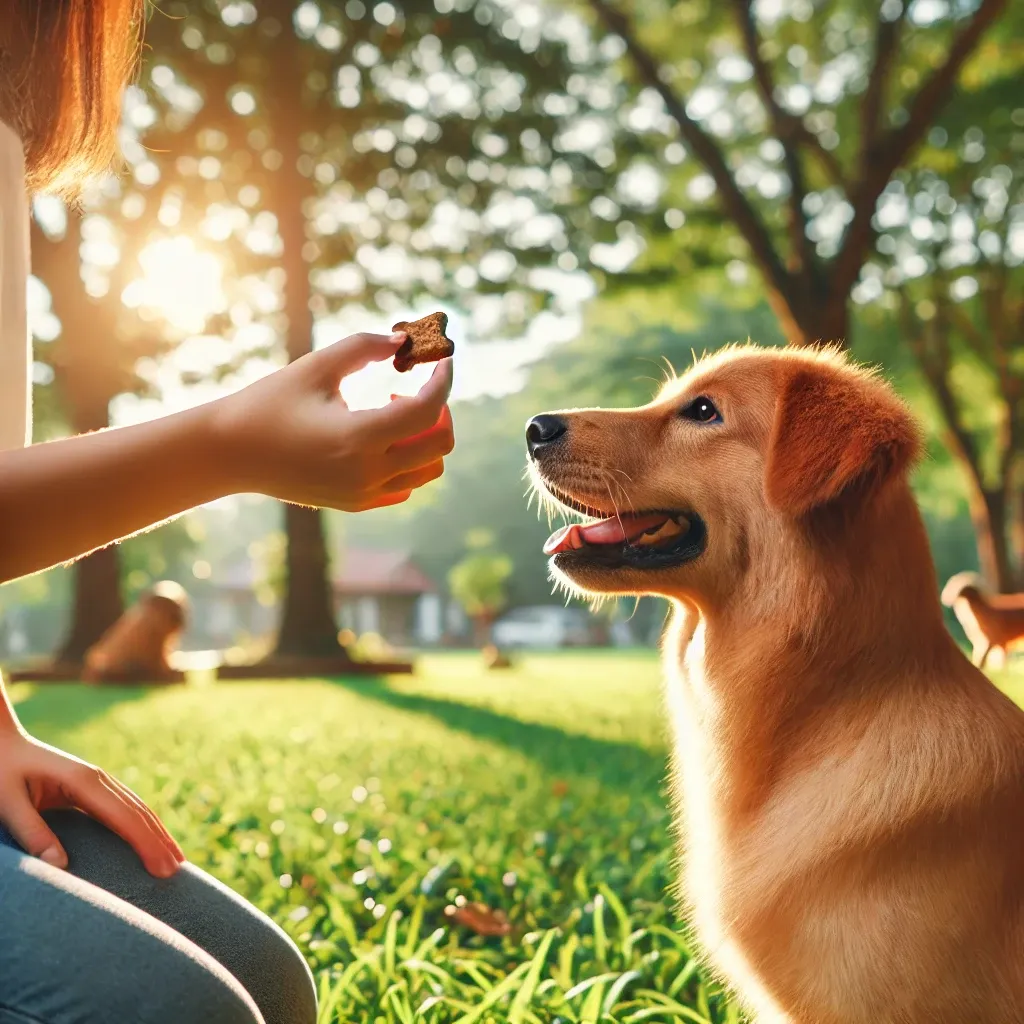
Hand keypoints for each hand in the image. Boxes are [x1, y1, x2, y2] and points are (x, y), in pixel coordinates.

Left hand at [0, 726, 183, 876]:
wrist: (0, 743)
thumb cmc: (0, 772)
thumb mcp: (7, 803)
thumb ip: (32, 831)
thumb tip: (60, 866)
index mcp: (83, 781)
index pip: (124, 817)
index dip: (146, 843)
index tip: (162, 868)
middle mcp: (98, 778)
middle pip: (139, 811)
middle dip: (160, 841)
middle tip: (177, 872)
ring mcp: (98, 780)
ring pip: (137, 808)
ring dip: (158, 833)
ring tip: (175, 859)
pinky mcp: (92, 787)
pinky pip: (126, 808)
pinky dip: (144, 825)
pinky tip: (152, 838)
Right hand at [211, 332, 454, 510]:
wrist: (232, 453)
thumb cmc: (271, 402)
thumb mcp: (317, 366)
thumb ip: (365, 347)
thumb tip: (405, 340)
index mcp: (358, 437)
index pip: (427, 410)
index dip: (442, 381)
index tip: (443, 360)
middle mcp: (367, 472)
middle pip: (439, 445)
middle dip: (441, 410)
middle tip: (417, 386)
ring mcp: (364, 494)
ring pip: (429, 470)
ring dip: (426, 436)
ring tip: (393, 408)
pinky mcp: (357, 503)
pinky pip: (406, 485)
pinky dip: (410, 459)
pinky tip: (383, 435)